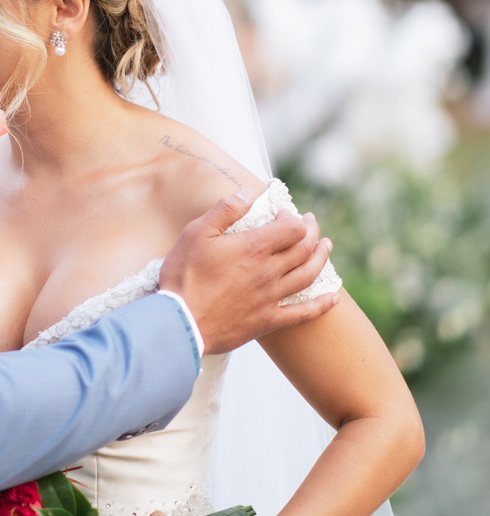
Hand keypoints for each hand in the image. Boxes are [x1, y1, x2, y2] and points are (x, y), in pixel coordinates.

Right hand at [159, 188, 337, 355]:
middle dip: (311, 232)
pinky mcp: (268, 320)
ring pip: (308, 275)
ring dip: (322, 258)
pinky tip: (334, 297)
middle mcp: (268, 272)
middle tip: (311, 222)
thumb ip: (225, 210)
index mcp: (253, 248)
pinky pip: (304, 313)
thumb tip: (248, 193)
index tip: (285, 214)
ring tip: (327, 247)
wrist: (180, 323)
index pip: (291, 228)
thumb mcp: (196, 233)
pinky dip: (322, 304)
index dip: (293, 218)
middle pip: (304, 248)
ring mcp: (271, 297)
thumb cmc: (184, 275)